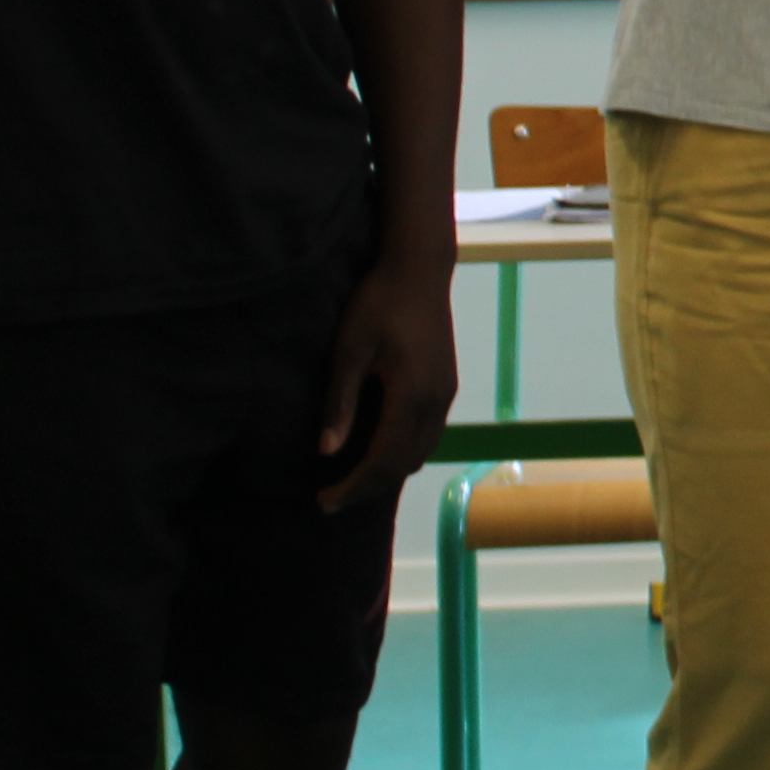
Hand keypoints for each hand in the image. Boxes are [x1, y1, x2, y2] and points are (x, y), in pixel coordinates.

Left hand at [313, 258, 457, 513]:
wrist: (420, 268)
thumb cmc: (377, 302)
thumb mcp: (348, 351)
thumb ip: (340, 403)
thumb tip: (327, 452)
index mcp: (412, 395)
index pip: (383, 459)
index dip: (352, 486)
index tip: (323, 502)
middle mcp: (437, 402)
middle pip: (405, 464)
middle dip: (368, 487)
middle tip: (331, 499)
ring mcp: (447, 395)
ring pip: (421, 453)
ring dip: (388, 472)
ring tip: (352, 479)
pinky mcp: (447, 386)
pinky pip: (427, 435)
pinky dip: (402, 452)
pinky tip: (378, 448)